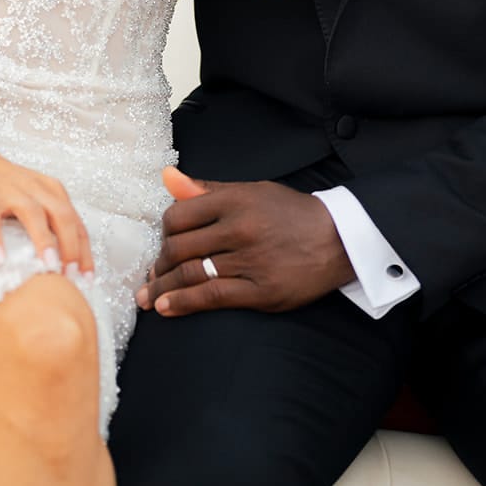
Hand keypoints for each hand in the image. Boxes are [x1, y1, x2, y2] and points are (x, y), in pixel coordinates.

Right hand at [0, 150, 94, 278]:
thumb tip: (66, 265)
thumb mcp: (36, 198)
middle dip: (70, 246)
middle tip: (70, 274)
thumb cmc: (7, 186)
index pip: (76, 222)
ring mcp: (10, 191)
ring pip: (33, 213)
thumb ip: (51, 222)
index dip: (84, 251)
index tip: (86, 278)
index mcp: (52, 190)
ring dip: (43, 240)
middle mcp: (35, 188)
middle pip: (62, 216)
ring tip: (48, 267)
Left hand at [135, 167, 353, 316]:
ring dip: (162, 288)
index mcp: (235, 199)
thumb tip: (167, 177)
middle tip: (152, 276)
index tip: (162, 245)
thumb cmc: (290, 213)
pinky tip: (166, 308)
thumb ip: (207, 189)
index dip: (164, 233)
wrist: (338, 239)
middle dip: (159, 265)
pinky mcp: (262, 291)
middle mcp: (240, 228)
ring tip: (147, 297)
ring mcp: (251, 261)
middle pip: (180, 247)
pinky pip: (213, 297)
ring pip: (191, 274)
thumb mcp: (251, 191)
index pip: (179, 215)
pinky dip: (184, 303)